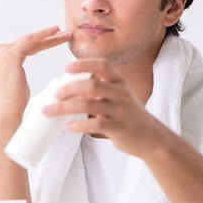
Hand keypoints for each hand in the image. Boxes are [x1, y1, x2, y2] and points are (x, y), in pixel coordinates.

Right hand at [0, 26, 71, 126]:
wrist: (9, 112)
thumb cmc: (17, 102)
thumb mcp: (20, 82)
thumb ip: (22, 72)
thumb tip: (40, 75)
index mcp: (3, 57)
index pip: (28, 46)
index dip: (45, 41)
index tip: (60, 38)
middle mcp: (1, 52)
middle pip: (30, 41)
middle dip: (50, 37)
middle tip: (67, 33)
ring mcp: (4, 52)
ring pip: (32, 40)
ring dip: (51, 35)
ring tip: (67, 33)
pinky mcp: (11, 55)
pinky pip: (30, 40)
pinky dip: (43, 35)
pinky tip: (55, 31)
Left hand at [42, 58, 163, 157]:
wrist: (151, 138)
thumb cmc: (129, 116)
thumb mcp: (118, 97)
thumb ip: (98, 91)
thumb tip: (70, 88)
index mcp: (120, 83)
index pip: (102, 66)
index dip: (83, 64)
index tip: (65, 67)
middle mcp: (121, 94)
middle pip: (91, 85)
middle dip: (69, 89)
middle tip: (55, 95)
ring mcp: (120, 111)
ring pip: (88, 105)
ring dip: (65, 107)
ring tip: (51, 111)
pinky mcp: (118, 128)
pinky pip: (94, 124)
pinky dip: (78, 125)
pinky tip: (68, 127)